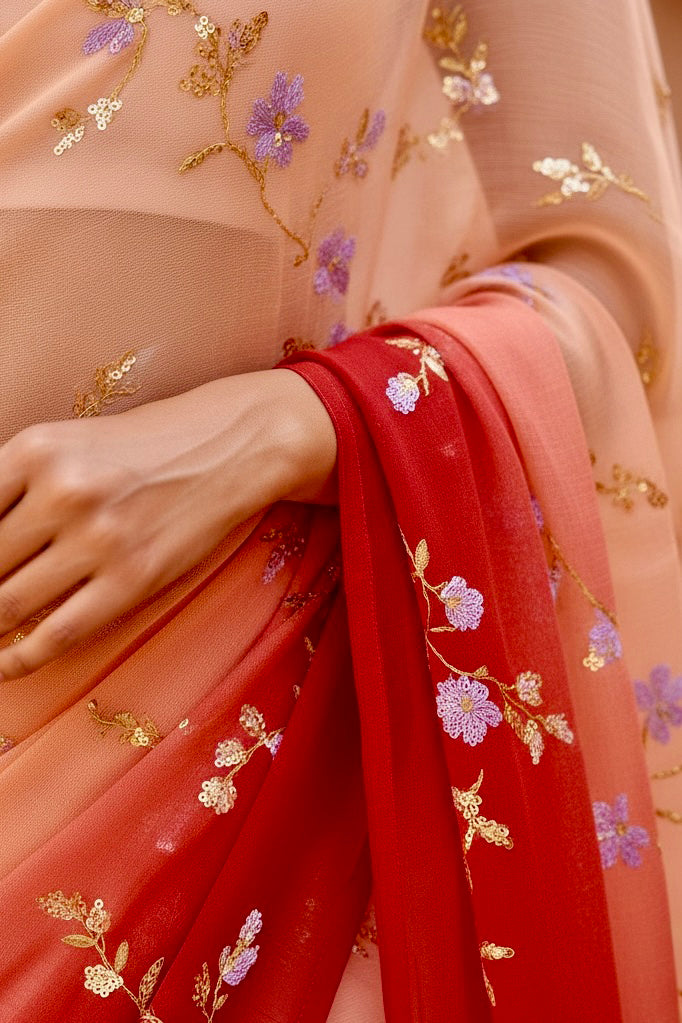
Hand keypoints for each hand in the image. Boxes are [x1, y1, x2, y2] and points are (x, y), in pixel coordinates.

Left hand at [0, 368, 336, 680]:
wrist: (231, 447)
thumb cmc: (144, 447)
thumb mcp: (69, 442)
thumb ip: (13, 485)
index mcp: (35, 450)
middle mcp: (61, 493)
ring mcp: (99, 539)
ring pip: (6, 603)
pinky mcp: (133, 579)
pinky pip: (57, 634)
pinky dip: (19, 658)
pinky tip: (6, 663)